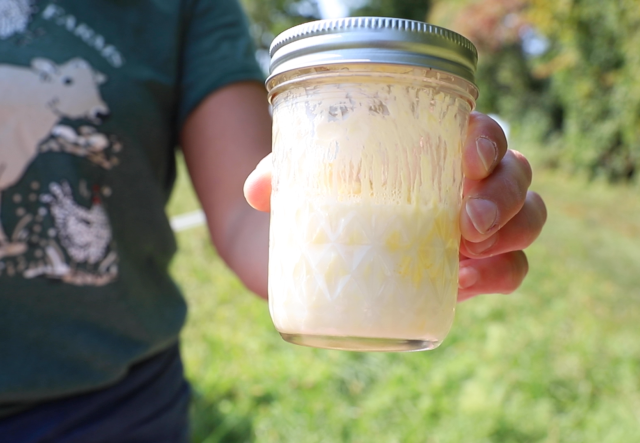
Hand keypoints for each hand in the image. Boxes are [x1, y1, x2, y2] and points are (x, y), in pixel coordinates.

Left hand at [243, 112, 546, 300]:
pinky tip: (464, 283)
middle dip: (503, 194)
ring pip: (527, 218)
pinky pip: (510, 270)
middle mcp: (466, 182)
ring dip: (512, 233)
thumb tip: (258, 190)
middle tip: (465, 221)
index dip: (488, 139)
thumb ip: (278, 176)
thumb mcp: (299, 182)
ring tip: (468, 252)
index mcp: (436, 145)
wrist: (319, 255)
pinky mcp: (472, 269)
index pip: (482, 130)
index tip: (466, 158)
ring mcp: (475, 227)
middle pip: (516, 173)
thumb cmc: (319, 203)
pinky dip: (500, 275)